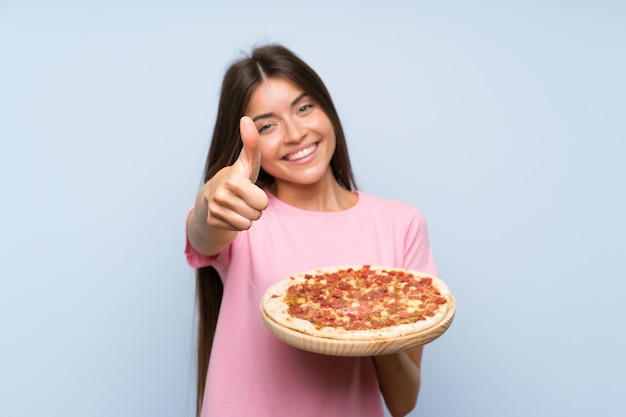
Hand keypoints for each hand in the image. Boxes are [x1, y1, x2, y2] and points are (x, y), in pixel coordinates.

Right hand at [198, 116, 269, 231]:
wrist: (212, 195)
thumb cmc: (237, 177)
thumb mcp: (247, 161)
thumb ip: (251, 142)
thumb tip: (246, 118)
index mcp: (233, 180)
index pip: (263, 203)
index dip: (261, 197)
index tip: (250, 189)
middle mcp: (221, 195)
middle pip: (257, 214)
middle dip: (254, 207)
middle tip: (244, 198)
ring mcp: (215, 210)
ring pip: (248, 223)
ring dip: (247, 216)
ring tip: (238, 204)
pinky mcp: (212, 222)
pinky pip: (239, 229)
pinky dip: (237, 223)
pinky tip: (230, 213)